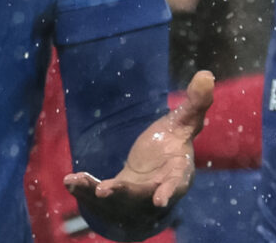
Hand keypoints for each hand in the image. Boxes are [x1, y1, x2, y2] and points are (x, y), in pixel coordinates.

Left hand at [66, 70, 214, 231]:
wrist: (150, 176)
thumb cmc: (170, 148)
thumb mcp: (182, 125)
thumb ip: (195, 104)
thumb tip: (206, 74)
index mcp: (177, 174)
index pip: (176, 184)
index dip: (170, 191)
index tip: (160, 200)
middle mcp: (154, 192)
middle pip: (140, 196)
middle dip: (123, 194)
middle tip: (105, 190)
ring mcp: (131, 201)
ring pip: (114, 201)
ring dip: (96, 192)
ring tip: (81, 182)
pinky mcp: (111, 202)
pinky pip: (95, 199)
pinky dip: (83, 189)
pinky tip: (69, 179)